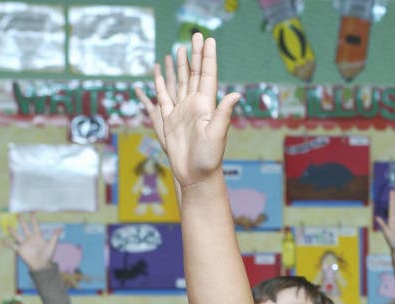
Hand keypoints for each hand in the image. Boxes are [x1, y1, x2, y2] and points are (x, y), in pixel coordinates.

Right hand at [4, 213, 60, 271]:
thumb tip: (60, 229)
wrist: (42, 265)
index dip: (33, 220)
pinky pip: (13, 246)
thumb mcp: (52, 245)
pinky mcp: (20, 250)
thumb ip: (54, 237)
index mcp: (37, 237)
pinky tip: (3, 240)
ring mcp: (25, 244)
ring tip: (8, 226)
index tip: (31, 213)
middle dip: (22, 222)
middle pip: (25, 228)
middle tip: (18, 215)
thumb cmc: (47, 255)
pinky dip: (8, 243)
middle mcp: (30, 239)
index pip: (35, 226)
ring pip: (18, 236)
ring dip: (13, 231)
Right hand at [135, 34, 238, 188]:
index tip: (209, 40)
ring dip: (180, 66)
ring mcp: (182, 112)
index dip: (208, 58)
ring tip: (180, 49)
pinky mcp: (169, 121)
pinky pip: (163, 97)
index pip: (207, 76)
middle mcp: (195, 106)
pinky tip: (158, 73)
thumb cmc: (208, 159)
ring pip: (179, 83)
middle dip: (196, 55)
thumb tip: (235, 94)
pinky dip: (160, 84)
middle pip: (194, 74)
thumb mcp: (217, 135)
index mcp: (206, 106)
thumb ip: (223, 114)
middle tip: (197, 35)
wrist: (195, 176)